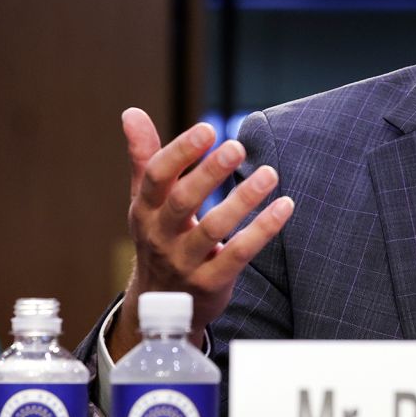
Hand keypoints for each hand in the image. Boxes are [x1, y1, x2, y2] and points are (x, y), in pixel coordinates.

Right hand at [110, 108, 293, 358]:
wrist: (160, 304)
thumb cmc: (160, 237)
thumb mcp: (146, 201)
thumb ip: (145, 157)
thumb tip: (131, 112)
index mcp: (144, 210)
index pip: (156, 177)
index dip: (180, 151)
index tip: (208, 129)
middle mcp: (160, 236)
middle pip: (183, 201)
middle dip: (209, 173)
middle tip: (237, 147)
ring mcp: (184, 262)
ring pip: (213, 229)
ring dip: (243, 199)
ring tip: (270, 173)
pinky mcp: (210, 282)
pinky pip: (238, 254)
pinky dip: (262, 230)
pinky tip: (284, 206)